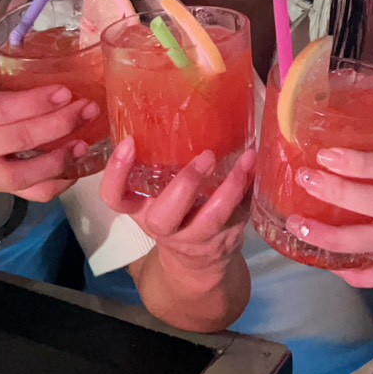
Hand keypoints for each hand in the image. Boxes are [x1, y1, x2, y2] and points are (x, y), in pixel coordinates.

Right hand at [0, 65, 101, 200]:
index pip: (2, 109)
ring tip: (86, 142)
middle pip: (20, 139)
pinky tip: (78, 166)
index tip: (65, 91)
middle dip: (59, 124)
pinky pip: (32, 195)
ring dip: (60, 160)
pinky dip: (58, 184)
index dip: (35, 102)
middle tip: (89, 108)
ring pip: (25, 175)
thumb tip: (22, 23)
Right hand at [101, 138, 255, 276]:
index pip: (114, 197)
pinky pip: (239, 217)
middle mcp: (162, 227)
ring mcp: (194, 239)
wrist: (196, 266)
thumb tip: (175, 108)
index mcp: (140, 210)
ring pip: (211, 219)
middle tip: (206, 155)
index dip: (116, 173)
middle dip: (185, 185)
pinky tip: (258, 169)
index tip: (129, 143)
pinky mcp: (224, 241)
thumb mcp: (156, 196)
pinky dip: (250, 191)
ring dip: (230, 188)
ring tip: (246, 159)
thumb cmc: (174, 213)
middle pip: (163, 217)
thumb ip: (157, 167)